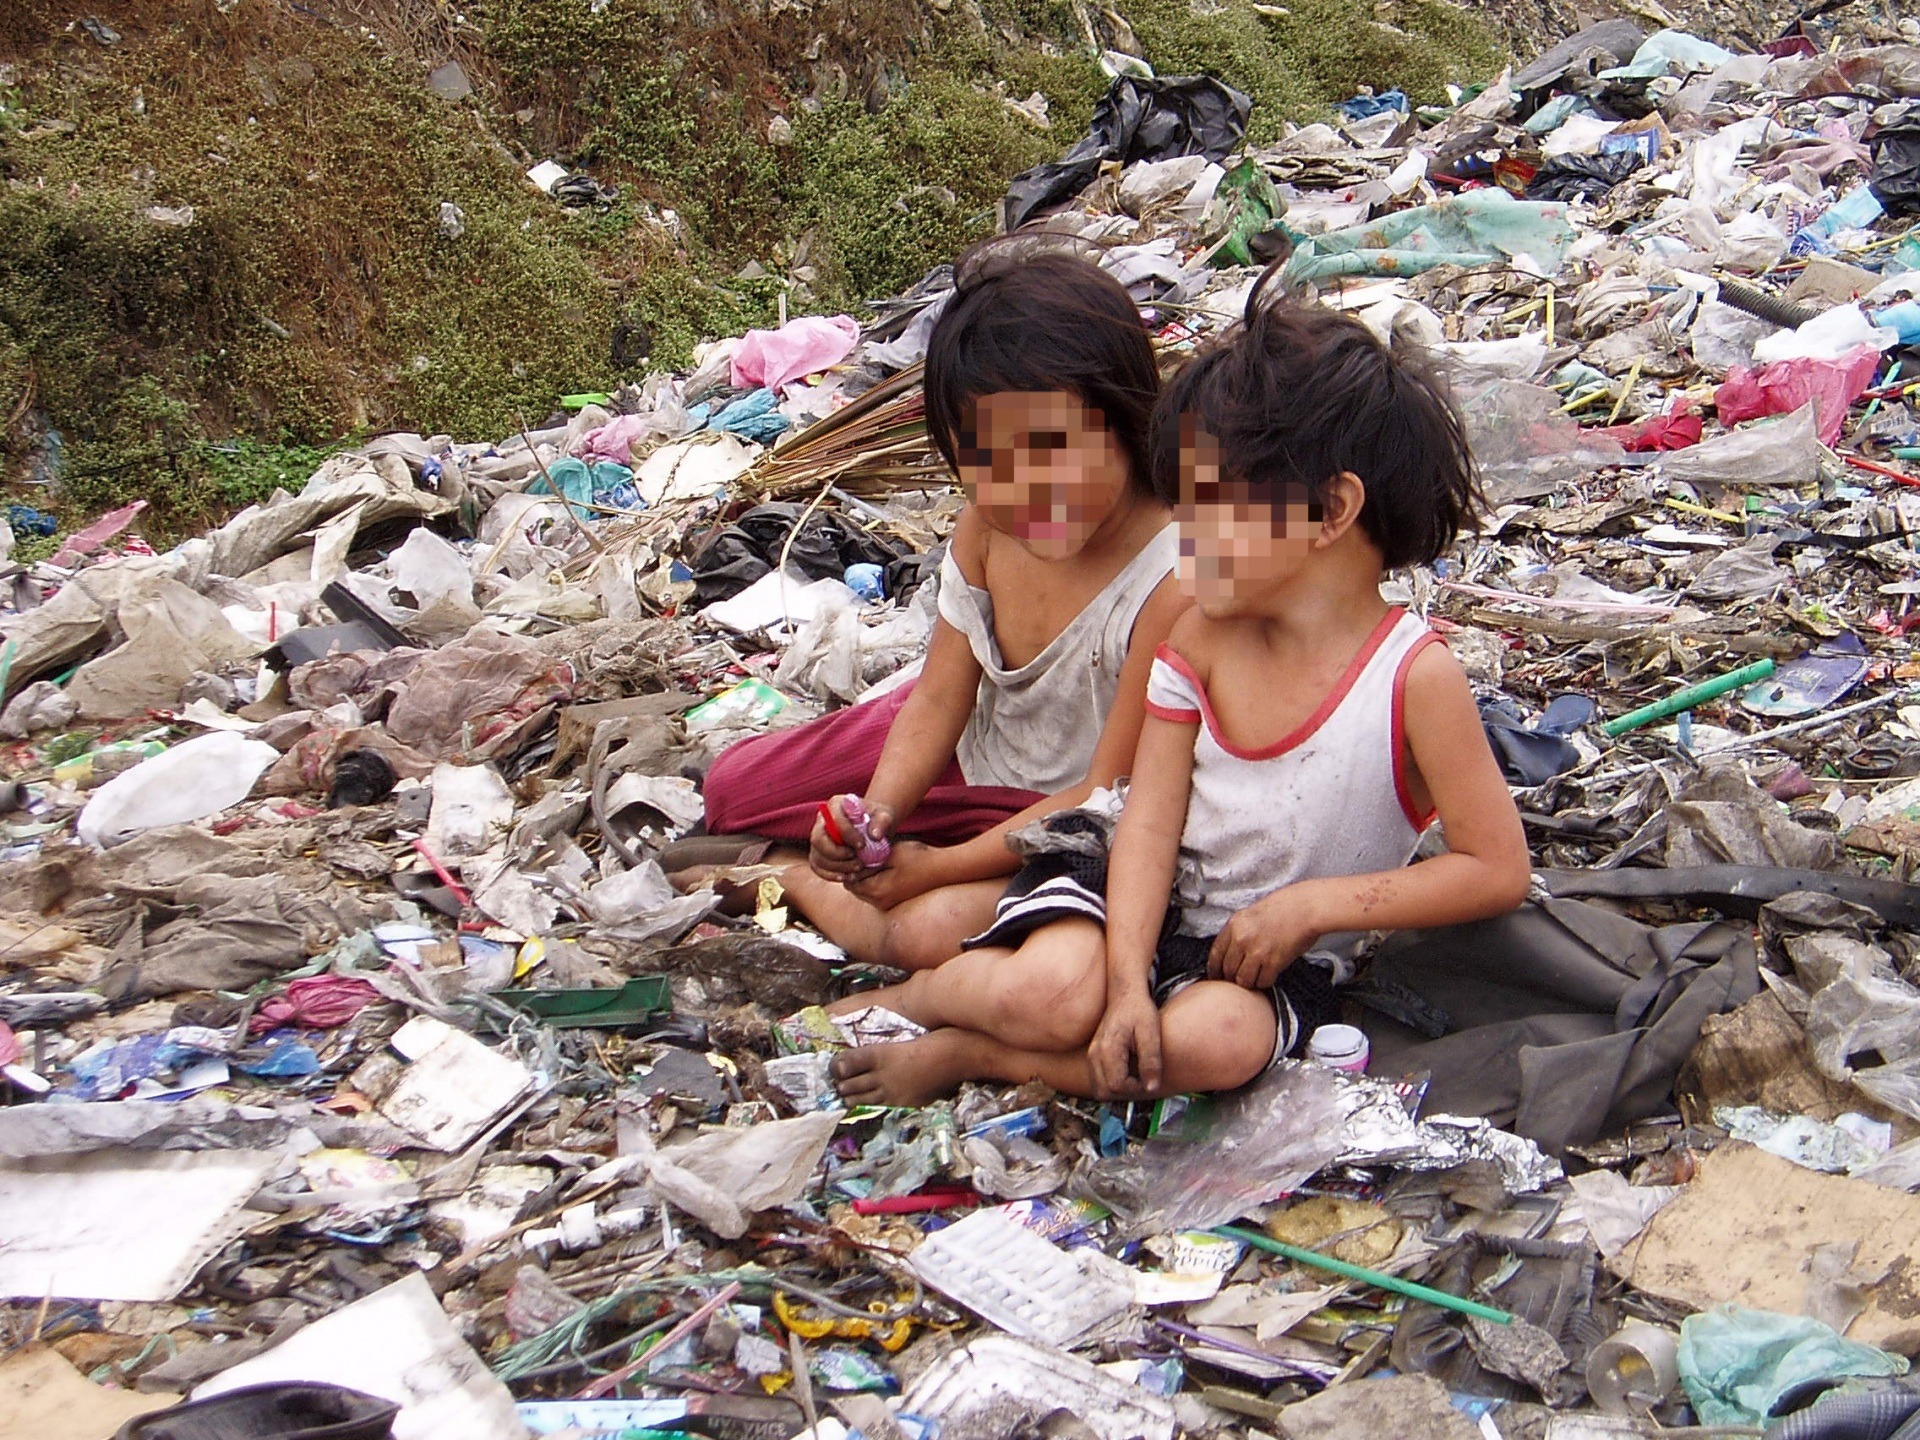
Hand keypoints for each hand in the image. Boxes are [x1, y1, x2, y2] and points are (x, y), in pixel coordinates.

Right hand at [808, 798, 894, 883]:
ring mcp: (818, 838)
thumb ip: (882, 822)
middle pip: (818, 839)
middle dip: (837, 854)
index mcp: (836, 805)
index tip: (862, 845)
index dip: (846, 834)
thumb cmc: (878, 820)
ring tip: (857, 870)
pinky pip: (817, 866)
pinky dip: (829, 875)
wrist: (874, 829)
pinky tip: (846, 877)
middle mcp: (822, 821)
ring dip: (836, 867)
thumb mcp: (885, 816)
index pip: (834, 819)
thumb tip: (875, 835)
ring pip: (817, 856)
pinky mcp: (819, 853)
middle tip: (858, 862)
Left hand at [846, 840, 945, 910]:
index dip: (851, 865)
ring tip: (878, 861)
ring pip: (865, 890)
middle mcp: (880, 903)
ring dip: (867, 877)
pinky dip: (876, 881)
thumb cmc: (918, 858)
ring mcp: (887, 905)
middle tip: (866, 855)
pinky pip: (876, 892)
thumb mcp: (890, 853)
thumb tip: (853, 861)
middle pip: (856, 888)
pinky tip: (886, 869)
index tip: (858, 853)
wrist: (942, 869)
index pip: (849, 881)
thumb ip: (868, 858)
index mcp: (876, 891)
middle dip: (857, 872)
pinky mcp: (894, 902)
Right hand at [1089, 986, 1162, 1098]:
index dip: (1135, 1089)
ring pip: (1099, 1090)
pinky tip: (1127, 1074)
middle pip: (1104, 1092)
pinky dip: (1112, 1084)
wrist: (1125, 994)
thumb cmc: (1138, 1010)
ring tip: (1136, 1078)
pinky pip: (1098, 1081)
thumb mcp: (1151, 1034)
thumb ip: (1151, 1061)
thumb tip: (1152, 1088)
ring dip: (1118, 1091)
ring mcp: (1091, 1056)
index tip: (1148, 1080)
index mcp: (1108, 1049)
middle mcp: (1094, 1054)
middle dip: (1125, 1093)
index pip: (1116, 1085)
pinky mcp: (1093, 1056)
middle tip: (1142, 1081)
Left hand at [1208, 885, 1322, 990]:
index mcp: (1234, 925)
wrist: (1307, 908)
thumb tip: (1229, 953)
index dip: (1214, 969)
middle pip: (1227, 970)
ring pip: (1243, 980)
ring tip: (1256, 977)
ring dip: (1249, 982)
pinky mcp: (1273, 962)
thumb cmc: (1284, 908)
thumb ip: (1238, 932)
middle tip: (1238, 979)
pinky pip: (1262, 982)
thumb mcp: (1251, 914)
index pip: (1215, 954)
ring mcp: (1257, 951)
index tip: (1216, 976)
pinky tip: (1269, 975)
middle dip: (1231, 978)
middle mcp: (1242, 939)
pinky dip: (1265, 982)